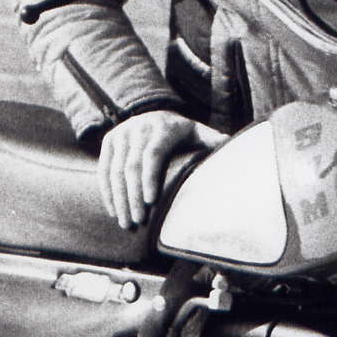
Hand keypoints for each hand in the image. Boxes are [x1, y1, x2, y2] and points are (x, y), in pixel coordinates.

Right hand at [98, 110, 224, 229]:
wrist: (157, 114)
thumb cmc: (183, 133)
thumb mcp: (200, 133)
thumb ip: (214, 142)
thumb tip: (232, 151)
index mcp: (163, 128)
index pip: (152, 155)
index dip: (150, 179)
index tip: (151, 203)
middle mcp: (138, 128)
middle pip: (131, 166)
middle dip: (132, 197)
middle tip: (137, 222)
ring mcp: (121, 133)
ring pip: (114, 170)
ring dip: (118, 199)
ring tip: (125, 222)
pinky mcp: (109, 141)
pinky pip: (104, 169)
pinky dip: (107, 192)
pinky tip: (114, 210)